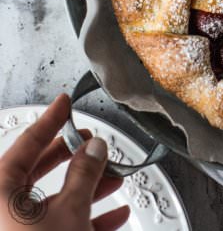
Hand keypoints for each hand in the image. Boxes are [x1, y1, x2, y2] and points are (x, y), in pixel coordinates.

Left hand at [0, 94, 129, 229]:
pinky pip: (57, 224)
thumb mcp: (70, 210)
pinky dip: (86, 216)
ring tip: (113, 178)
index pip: (26, 143)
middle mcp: (0, 211)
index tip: (64, 102)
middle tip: (88, 140)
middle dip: (72, 156)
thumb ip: (84, 173)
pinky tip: (114, 213)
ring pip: (51, 199)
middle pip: (36, 170)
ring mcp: (14, 230)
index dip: (51, 120)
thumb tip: (94, 148)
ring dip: (86, 187)